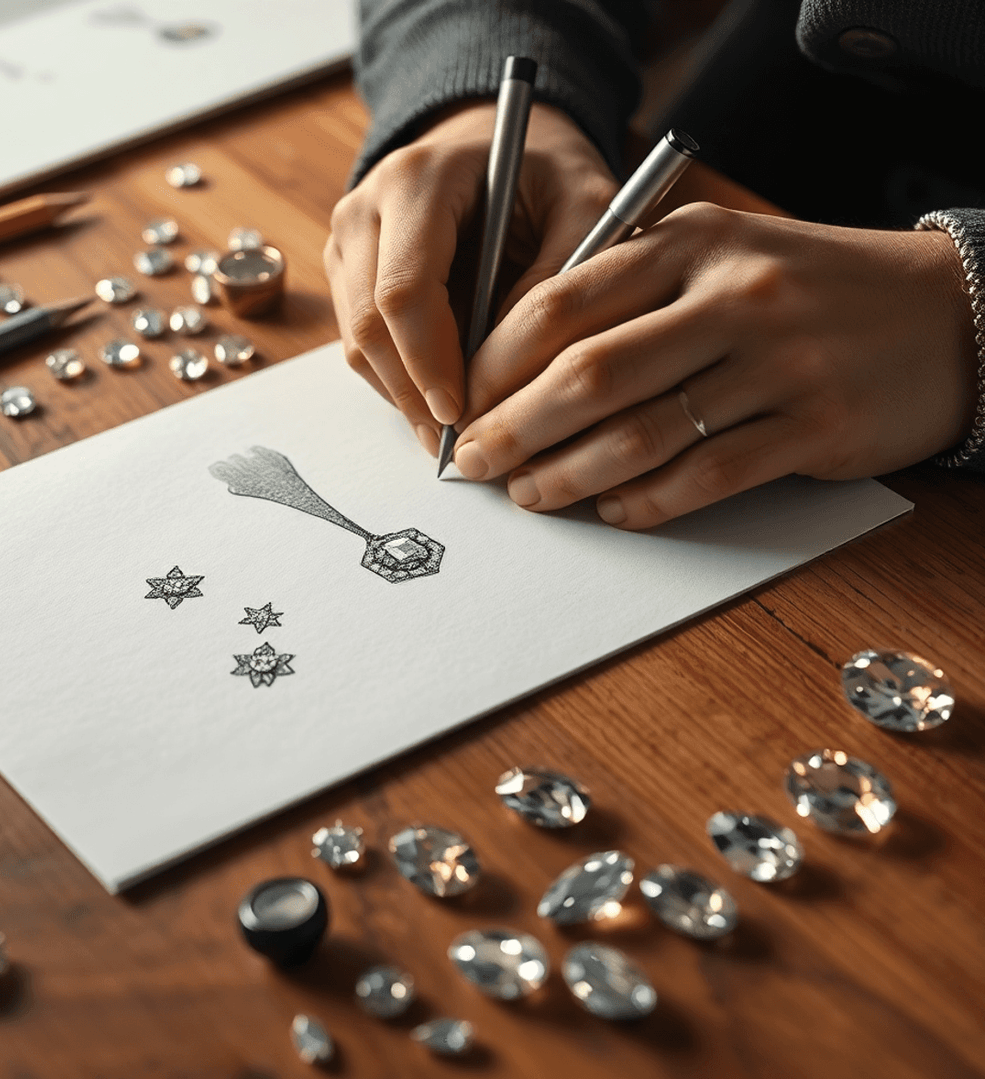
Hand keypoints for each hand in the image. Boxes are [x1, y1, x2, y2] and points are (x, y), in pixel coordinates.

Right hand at [323, 102, 618, 454]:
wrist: (496, 144)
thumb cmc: (545, 174)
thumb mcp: (583, 208)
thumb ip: (563, 278)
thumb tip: (522, 371)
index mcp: (418, 180)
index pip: (403, 291)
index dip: (430, 362)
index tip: (462, 414)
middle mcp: (365, 207)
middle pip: (369, 327)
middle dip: (413, 394)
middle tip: (457, 446)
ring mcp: (347, 241)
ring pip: (357, 345)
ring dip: (403, 397)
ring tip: (453, 434)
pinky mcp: (346, 271)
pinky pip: (360, 345)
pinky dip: (397, 382)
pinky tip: (438, 402)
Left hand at [452, 203, 979, 526]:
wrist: (942, 315)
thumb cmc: (802, 291)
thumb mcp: (717, 258)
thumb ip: (629, 295)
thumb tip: (522, 369)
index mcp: (689, 244)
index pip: (559, 304)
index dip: (495, 364)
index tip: (463, 405)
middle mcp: (729, 296)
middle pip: (587, 374)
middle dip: (513, 429)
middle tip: (474, 464)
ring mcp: (775, 363)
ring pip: (639, 435)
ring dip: (567, 476)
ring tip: (530, 495)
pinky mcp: (812, 427)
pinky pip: (703, 478)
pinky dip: (645, 503)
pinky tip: (612, 513)